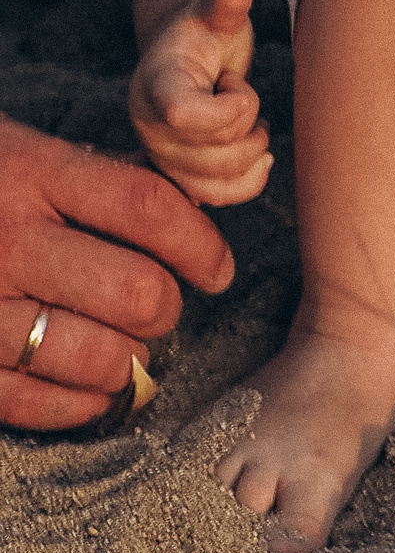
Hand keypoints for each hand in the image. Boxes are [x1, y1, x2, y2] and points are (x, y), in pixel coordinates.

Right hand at [0, 117, 232, 428]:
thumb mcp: (15, 149)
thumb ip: (95, 176)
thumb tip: (192, 209)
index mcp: (26, 172)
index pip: (151, 210)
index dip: (201, 246)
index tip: (214, 268)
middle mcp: (2, 240)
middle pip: (139, 294)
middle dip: (163, 309)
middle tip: (154, 306)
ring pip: (102, 359)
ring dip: (128, 362)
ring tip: (119, 347)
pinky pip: (42, 403)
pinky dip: (81, 403)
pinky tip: (87, 387)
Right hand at [130, 0, 271, 205]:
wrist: (188, 62)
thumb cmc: (206, 34)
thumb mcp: (215, 16)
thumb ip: (226, 4)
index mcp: (154, 86)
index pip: (186, 116)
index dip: (231, 107)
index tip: (236, 83)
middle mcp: (148, 128)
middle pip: (217, 152)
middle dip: (247, 123)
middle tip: (237, 95)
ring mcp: (162, 157)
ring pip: (221, 181)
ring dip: (252, 151)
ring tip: (246, 121)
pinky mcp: (179, 179)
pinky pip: (219, 199)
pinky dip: (249, 181)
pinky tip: (258, 155)